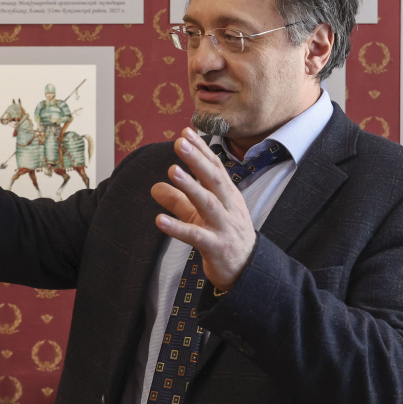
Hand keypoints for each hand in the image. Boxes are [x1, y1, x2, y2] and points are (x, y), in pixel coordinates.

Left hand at [151, 128, 255, 291]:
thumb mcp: (200, 216)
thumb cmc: (224, 237)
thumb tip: (154, 187)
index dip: (202, 150)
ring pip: (207, 204)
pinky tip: (159, 221)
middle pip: (213, 179)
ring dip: (190, 187)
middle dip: (197, 159)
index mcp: (228, 196)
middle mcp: (228, 208)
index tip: (187, 132)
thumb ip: (178, 201)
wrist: (247, 271)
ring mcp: (223, 227)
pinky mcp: (216, 247)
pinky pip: (195, 236)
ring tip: (173, 171)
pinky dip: (178, 228)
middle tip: (180, 142)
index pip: (216, 168)